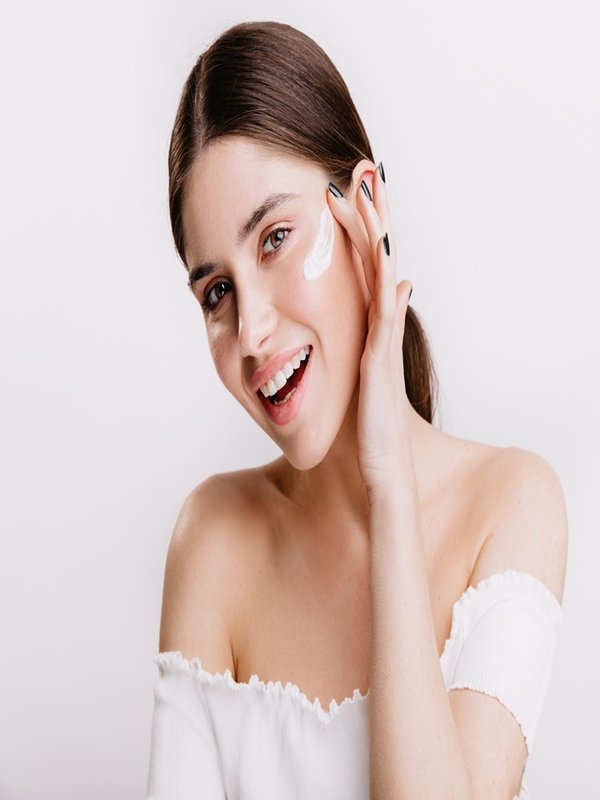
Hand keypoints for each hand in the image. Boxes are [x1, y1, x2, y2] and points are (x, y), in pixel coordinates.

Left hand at [326, 163, 413, 496]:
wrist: (380, 463)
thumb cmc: (363, 421)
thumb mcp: (357, 369)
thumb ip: (362, 333)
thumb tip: (387, 294)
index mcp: (367, 324)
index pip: (363, 264)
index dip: (357, 227)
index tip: (345, 190)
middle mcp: (379, 325)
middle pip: (377, 258)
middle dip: (372, 214)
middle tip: (366, 170)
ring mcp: (382, 341)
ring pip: (382, 277)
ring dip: (376, 236)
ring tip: (369, 196)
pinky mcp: (380, 363)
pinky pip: (385, 320)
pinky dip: (388, 290)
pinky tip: (388, 262)